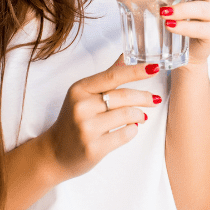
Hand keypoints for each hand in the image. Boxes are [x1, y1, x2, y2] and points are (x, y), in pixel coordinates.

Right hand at [44, 57, 162, 180]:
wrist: (55, 153)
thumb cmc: (73, 120)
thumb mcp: (84, 94)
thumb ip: (106, 77)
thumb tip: (124, 56)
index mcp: (79, 89)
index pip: (113, 76)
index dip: (136, 71)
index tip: (154, 68)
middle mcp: (81, 107)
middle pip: (123, 96)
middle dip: (144, 97)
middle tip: (154, 99)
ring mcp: (86, 128)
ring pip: (127, 115)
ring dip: (140, 114)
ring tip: (142, 116)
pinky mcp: (94, 148)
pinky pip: (125, 134)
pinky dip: (133, 130)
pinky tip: (131, 128)